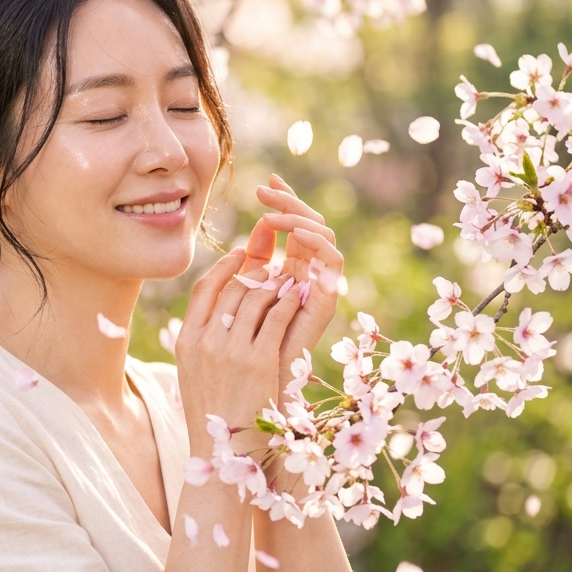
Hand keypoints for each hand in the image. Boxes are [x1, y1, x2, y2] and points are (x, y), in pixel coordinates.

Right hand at [175, 247, 304, 455]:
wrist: (222, 452)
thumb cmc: (212, 414)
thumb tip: (217, 313)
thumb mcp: (194, 373)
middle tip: (272, 268)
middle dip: (255, 273)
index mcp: (187, 341)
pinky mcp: (259, 361)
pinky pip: (276, 318)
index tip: (239, 256)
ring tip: (289, 280)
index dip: (223, 268)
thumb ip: (201, 342)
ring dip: (276, 285)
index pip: (204, 290)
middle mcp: (206, 342)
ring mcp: (231, 351)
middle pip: (232, 290)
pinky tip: (299, 297)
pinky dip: (289, 303)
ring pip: (256, 299)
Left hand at [242, 174, 344, 391]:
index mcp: (288, 270)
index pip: (293, 226)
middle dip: (289, 202)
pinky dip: (317, 243)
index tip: (266, 182)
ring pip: (323, 235)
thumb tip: (253, 227)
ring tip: (270, 214)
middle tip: (265, 189)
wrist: (251, 389)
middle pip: (309, 225)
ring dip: (298, 219)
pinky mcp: (327, 299)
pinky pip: (333, 261)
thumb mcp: (237, 296)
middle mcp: (308, 275)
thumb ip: (248, 264)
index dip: (284, 201)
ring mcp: (319, 286)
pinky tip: (296, 235)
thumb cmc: (239, 349)